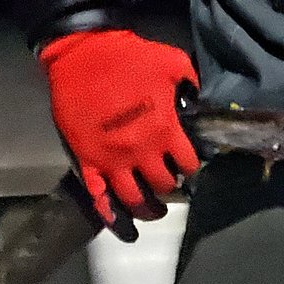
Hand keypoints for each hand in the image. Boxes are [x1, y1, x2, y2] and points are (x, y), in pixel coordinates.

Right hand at [39, 29, 200, 228]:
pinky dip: (112, 216)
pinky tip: (124, 227)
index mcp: (165, 129)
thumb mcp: (175, 64)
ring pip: (134, 198)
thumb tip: (199, 100)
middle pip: (163, 183)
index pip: (187, 162)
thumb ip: (192, 85)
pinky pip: (99, 197)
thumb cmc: (131, 58)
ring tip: (156, 211)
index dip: (193, 166)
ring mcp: (112, 160)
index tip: (192, 167)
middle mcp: (141, 151)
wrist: (85, 56)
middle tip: (175, 186)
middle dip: (173, 186)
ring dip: (148, 208)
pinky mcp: (86, 162)